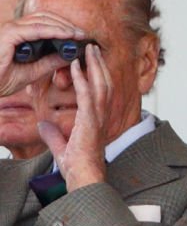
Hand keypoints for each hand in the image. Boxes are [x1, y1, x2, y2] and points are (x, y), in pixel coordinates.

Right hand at [0, 11, 85, 96]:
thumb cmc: (3, 79)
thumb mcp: (33, 71)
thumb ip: (50, 62)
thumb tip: (69, 56)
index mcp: (20, 35)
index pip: (44, 23)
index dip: (63, 27)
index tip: (80, 36)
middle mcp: (16, 28)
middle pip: (45, 18)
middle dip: (66, 24)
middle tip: (83, 34)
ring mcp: (12, 29)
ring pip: (42, 20)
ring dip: (63, 26)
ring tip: (78, 34)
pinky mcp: (10, 34)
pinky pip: (36, 29)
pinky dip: (53, 31)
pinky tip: (66, 36)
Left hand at [36, 44, 109, 189]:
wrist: (83, 177)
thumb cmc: (78, 167)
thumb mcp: (61, 147)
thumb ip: (53, 135)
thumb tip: (43, 126)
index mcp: (96, 121)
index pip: (99, 93)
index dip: (96, 75)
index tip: (89, 61)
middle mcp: (101, 117)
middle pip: (104, 83)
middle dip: (98, 64)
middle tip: (91, 47)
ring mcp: (97, 119)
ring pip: (100, 85)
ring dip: (94, 65)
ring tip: (87, 48)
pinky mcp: (89, 121)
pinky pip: (86, 95)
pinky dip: (81, 79)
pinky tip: (75, 65)